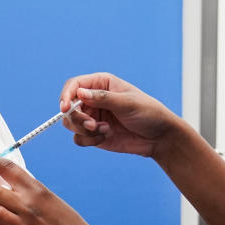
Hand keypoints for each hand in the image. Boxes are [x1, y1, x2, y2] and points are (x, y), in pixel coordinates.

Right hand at [59, 73, 179, 157]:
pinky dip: (89, 140)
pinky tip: (106, 137)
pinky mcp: (93, 135)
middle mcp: (93, 99)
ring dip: (85, 130)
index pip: (74, 85)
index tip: (65, 108)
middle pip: (69, 107)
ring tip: (104, 130)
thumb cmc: (147, 112)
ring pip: (71, 124)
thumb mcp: (127, 102)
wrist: (158, 136)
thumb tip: (79, 93)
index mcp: (101, 84)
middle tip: (93, 125)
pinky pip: (79, 138)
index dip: (66, 95)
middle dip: (78, 118)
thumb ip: (103, 98)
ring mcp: (92, 117)